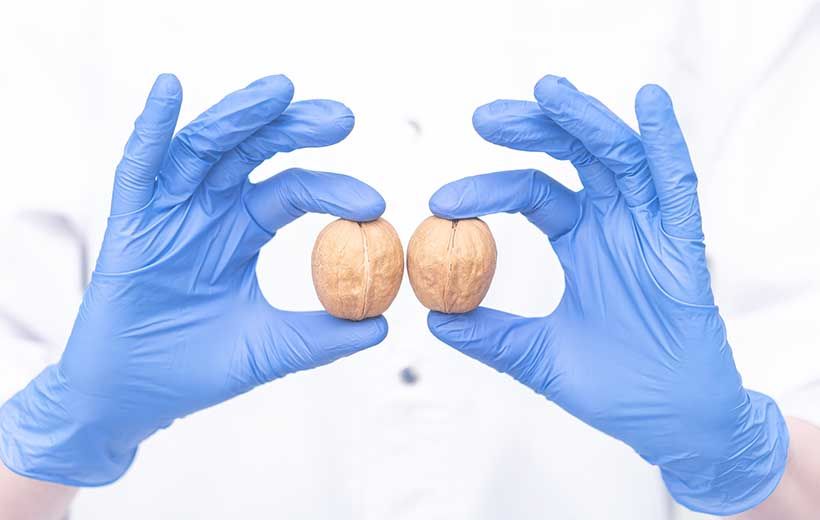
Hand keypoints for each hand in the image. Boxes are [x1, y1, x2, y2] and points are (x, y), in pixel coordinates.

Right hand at [0, 74, 387, 485]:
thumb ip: (323, 337)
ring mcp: (168, 210)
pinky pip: (138, 168)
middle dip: (295, 128)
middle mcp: (208, 208)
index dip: (333, 189)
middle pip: (255, 151)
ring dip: (240, 115)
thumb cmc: (198, 369)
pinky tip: (170, 89)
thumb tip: (384, 326)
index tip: (376, 204)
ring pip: (204, 147)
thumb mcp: (271, 348)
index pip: (293, 190)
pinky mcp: (128, 223)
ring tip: (281, 90)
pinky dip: (151, 128)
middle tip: (343, 117)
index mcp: (243, 229)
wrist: (135, 399)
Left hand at [427, 76, 787, 514]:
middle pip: (572, 155)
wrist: (672, 423)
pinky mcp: (684, 245)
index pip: (531, 192)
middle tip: (483, 117)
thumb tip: (433, 319)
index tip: (438, 202)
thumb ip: (491, 336)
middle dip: (531, 129)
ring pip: (618, 157)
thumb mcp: (538, 356)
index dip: (486, 190)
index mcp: (581, 240)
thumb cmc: (616, 387)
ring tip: (548, 91)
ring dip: (584, 121)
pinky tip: (648, 103)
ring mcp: (650, 228)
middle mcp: (614, 223)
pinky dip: (666, 143)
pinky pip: (678, 185)